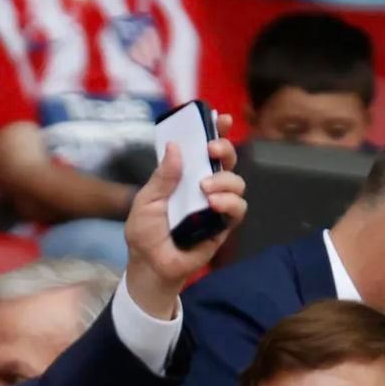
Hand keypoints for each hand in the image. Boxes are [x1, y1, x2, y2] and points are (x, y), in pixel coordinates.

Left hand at [122, 111, 245, 318]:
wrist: (150, 266)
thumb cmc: (146, 233)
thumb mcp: (147, 201)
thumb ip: (163, 177)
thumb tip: (174, 147)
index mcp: (184, 175)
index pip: (203, 149)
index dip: (215, 132)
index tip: (220, 119)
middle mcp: (204, 186)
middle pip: (226, 160)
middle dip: (225, 149)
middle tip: (211, 151)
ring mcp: (216, 205)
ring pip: (237, 182)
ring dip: (225, 179)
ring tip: (205, 189)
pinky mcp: (223, 225)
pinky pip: (238, 209)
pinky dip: (229, 202)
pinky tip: (213, 204)